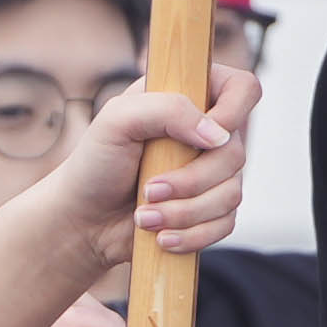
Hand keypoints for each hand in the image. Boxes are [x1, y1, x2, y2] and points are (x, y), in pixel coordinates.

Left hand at [17, 84, 243, 279]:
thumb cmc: (96, 163)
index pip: (242, 89)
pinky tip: (161, 237)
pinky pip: (225, 224)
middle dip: (191, 180)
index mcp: (188, 97)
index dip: (233, 112)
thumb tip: (219, 135)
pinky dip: (192, 234)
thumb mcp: (118, 120)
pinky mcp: (211, 210)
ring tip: (144, 216)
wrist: (84, 219)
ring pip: (232, 193)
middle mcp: (205, 133)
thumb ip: (168, 109)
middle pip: (236, 152)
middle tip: (149, 189)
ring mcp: (211, 173)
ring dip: (184, 211)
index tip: (201, 137)